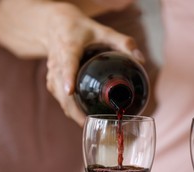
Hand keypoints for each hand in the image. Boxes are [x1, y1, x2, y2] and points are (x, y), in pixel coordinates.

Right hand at [44, 3, 143, 126]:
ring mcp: (53, 72)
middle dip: (72, 106)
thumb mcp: (103, 31)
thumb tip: (141, 60)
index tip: (70, 91)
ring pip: (59, 95)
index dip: (68, 76)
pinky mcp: (52, 79)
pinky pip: (58, 96)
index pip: (67, 63)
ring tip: (88, 123)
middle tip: (90, 121)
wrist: (55, 26)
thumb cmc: (82, 29)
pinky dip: (69, 108)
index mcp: (69, 47)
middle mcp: (57, 61)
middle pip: (61, 87)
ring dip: (71, 110)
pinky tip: (81, 116)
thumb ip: (123, 43)